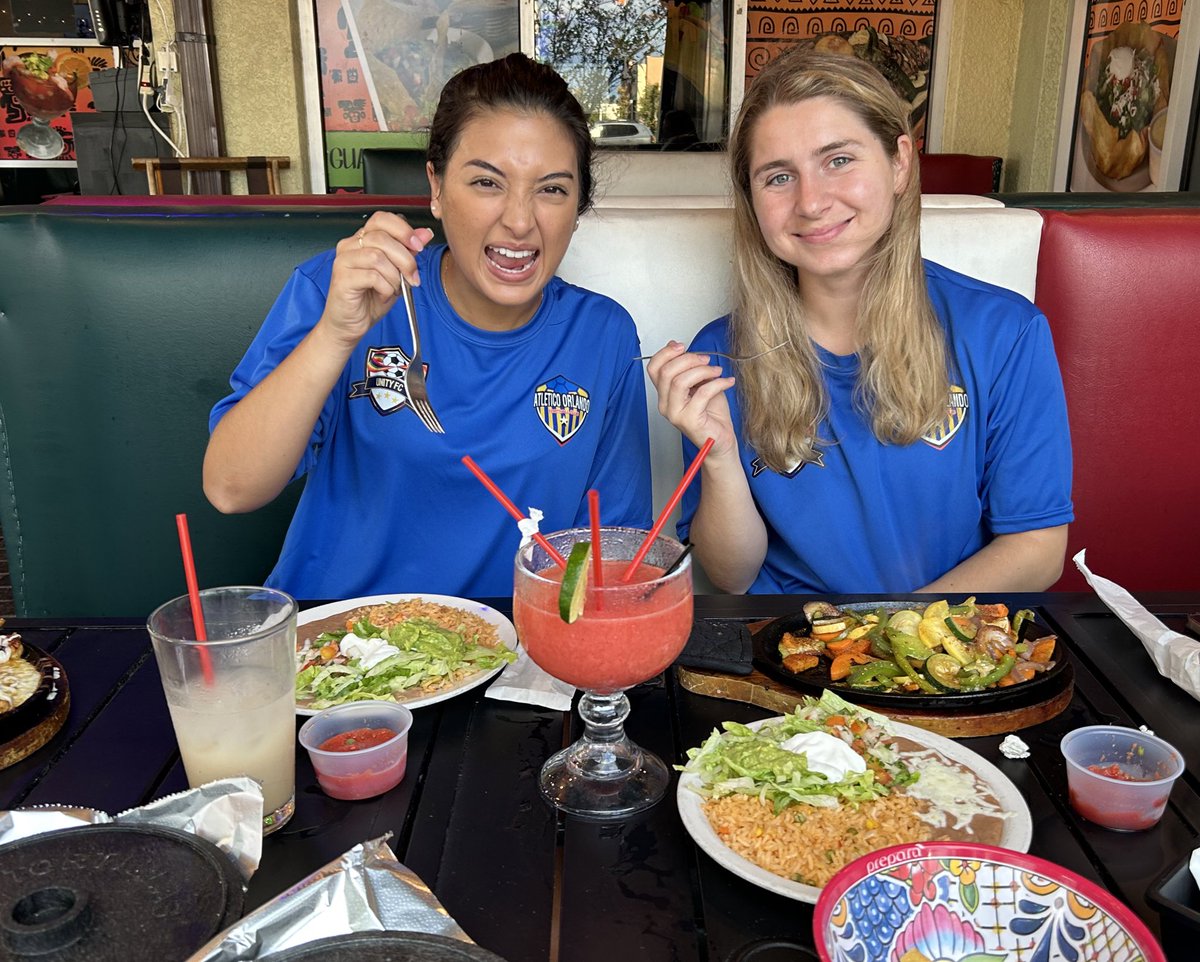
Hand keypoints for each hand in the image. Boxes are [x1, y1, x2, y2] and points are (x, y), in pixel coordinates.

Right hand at [320, 211, 435, 348]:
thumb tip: (424, 233)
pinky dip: (385, 287)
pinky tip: (383, 294)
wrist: (350, 325)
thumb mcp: (396, 273)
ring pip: (377, 256)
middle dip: (405, 259)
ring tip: (394, 289)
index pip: (382, 219)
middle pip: (382, 238)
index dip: (403, 230)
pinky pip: (372, 275)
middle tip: (412, 277)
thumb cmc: (369, 299)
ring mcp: (343, 261)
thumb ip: (408, 252)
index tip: (419, 246)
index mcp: (361, 239)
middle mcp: (349, 246)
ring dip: (394, 276)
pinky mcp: (342, 278)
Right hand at [645, 340, 738, 458]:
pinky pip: (702, 393)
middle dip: (689, 359)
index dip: (666, 353)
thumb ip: (689, 368)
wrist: (721, 440)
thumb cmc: (711, 414)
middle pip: (667, 372)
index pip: (654, 368)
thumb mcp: (699, 383)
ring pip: (680, 381)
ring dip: (703, 370)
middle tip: (706, 360)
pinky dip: (717, 383)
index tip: (682, 346)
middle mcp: (665, 404)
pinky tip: (727, 382)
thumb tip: (681, 348)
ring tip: (717, 371)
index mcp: (665, 394)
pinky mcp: (690, 420)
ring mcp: (675, 413)